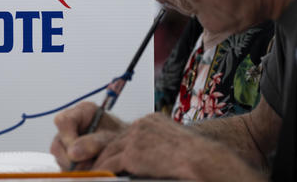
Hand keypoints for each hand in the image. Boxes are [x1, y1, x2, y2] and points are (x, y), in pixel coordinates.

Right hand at [50, 101, 126, 169]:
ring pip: (59, 156)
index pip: (63, 121)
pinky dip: (75, 170)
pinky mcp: (67, 154)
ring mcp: (67, 140)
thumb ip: (92, 143)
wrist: (126, 150)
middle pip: (58, 142)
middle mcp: (71, 124)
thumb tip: (72, 153)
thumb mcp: (110, 139)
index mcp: (82, 111)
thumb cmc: (121, 139)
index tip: (76, 154)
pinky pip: (63, 164)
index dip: (67, 139)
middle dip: (71, 158)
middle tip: (89, 165)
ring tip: (93, 166)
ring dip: (73, 166)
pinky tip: (89, 168)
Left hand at [93, 112, 231, 179]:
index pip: (128, 134)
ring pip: (109, 152)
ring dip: (101, 164)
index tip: (110, 156)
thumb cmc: (198, 158)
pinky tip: (97, 178)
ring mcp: (135, 137)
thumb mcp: (174, 145)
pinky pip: (110, 164)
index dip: (118, 147)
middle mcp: (142, 124)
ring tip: (92, 173)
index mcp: (153, 120)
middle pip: (115, 141)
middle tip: (94, 165)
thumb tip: (148, 159)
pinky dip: (103, 172)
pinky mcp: (132, 153)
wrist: (204, 161)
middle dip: (105, 154)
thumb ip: (157, 147)